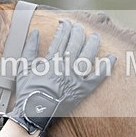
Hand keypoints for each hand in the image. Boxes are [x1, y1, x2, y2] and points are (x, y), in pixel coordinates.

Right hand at [6, 20, 114, 136]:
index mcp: (51, 61)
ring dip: (92, 44)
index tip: (65, 23)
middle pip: (75, 44)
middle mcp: (65, 67)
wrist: (34, 113)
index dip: (64, 28)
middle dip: (78, 32)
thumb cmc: (27, 91)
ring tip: (95, 36)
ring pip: (87, 56)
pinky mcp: (83, 90)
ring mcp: (75, 79)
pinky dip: (105, 68)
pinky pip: (98, 77)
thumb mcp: (24, 68)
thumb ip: (30, 48)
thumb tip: (35, 32)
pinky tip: (112, 58)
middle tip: (79, 26)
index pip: (61, 39)